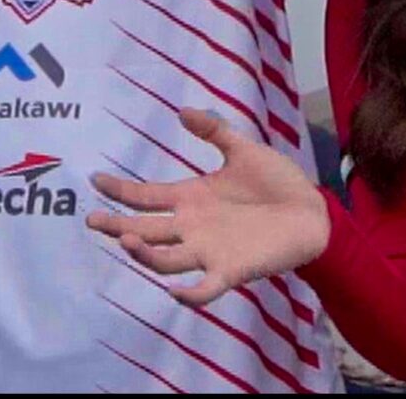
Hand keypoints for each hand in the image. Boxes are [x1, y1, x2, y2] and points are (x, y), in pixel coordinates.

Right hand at [86, 108, 330, 306]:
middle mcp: (192, 227)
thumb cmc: (277, 182)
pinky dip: (191, 294)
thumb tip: (182, 111)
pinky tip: (175, 291)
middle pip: (145, 230)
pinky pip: (206, 288)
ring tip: (127, 239)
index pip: (147, 197)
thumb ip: (214, 131)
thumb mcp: (243, 150)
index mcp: (191, 198)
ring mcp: (209, 250)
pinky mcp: (231, 270)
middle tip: (92, 219)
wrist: (312, 212)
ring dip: (145, 254)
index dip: (120, 190)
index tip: (95, 179)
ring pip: (166, 260)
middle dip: (116, 225)